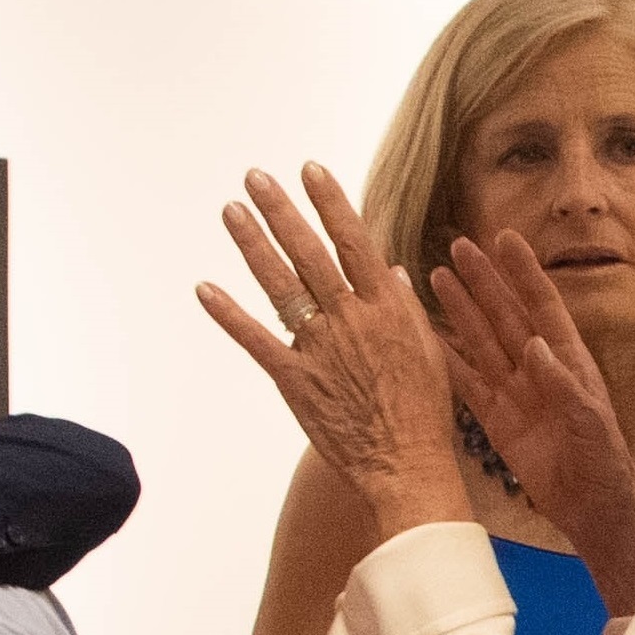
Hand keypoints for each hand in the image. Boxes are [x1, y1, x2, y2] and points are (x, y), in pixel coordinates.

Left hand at [198, 166, 468, 537]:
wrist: (406, 464)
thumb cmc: (424, 413)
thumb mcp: (428, 350)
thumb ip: (405, 306)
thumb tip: (391, 270)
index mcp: (386, 306)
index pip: (353, 240)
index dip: (329, 202)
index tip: (309, 169)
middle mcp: (350, 318)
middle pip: (309, 253)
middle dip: (280, 210)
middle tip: (255, 177)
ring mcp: (320, 348)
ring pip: (281, 286)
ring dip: (253, 245)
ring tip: (231, 211)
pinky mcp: (295, 380)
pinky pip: (256, 340)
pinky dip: (229, 314)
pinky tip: (206, 289)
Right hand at [428, 233, 634, 609]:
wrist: (591, 506)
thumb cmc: (603, 461)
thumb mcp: (589, 419)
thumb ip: (562, 382)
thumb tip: (534, 345)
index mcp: (567, 359)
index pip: (542, 305)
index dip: (523, 272)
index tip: (504, 238)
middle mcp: (538, 368)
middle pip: (504, 315)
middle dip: (483, 281)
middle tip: (458, 246)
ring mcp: (515, 392)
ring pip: (481, 342)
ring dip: (460, 311)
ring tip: (436, 278)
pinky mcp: (496, 421)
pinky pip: (468, 385)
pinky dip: (447, 362)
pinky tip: (427, 340)